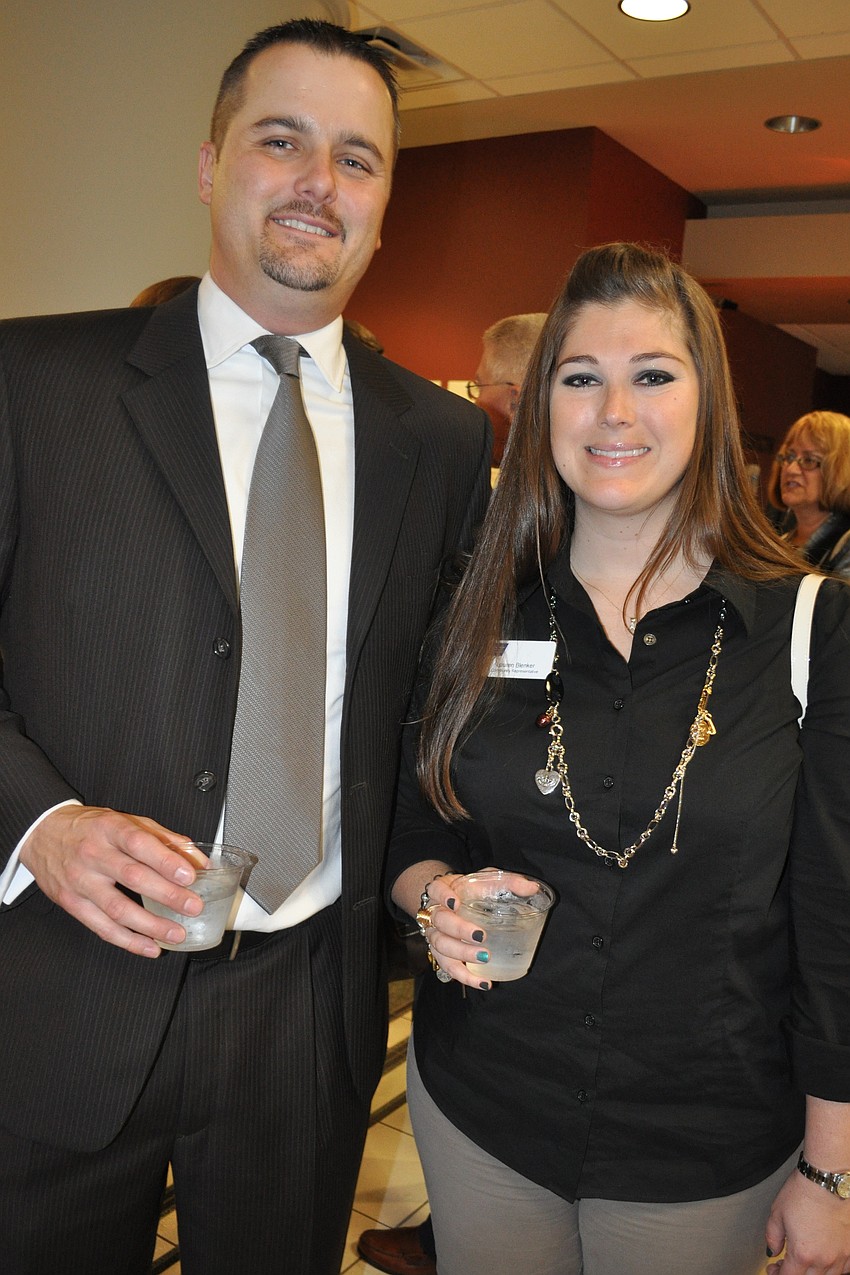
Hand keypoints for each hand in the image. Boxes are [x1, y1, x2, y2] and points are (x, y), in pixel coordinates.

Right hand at [19, 805, 208, 957]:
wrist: (43, 833)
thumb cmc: (91, 828)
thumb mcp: (126, 821)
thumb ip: (163, 838)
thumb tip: (197, 859)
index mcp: (110, 829)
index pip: (139, 844)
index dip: (165, 861)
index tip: (189, 875)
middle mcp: (94, 854)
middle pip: (132, 877)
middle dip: (167, 895)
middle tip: (192, 907)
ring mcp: (80, 881)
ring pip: (117, 909)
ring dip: (150, 925)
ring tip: (176, 933)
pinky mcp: (71, 903)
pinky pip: (101, 927)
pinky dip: (128, 941)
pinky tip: (150, 947)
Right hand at [422, 867, 540, 989]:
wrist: (453, 902)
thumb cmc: (471, 890)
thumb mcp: (488, 880)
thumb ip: (509, 881)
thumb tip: (532, 888)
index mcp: (443, 890)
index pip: (436, 889)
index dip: (443, 896)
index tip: (456, 903)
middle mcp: (435, 912)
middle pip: (440, 921)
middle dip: (459, 930)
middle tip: (481, 936)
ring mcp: (435, 934)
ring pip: (441, 946)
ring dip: (462, 953)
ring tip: (484, 958)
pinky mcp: (442, 954)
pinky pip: (449, 967)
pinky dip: (465, 976)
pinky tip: (483, 982)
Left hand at [766, 1168, 849, 1273]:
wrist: (828, 1179)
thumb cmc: (804, 1191)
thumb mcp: (777, 1213)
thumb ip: (773, 1237)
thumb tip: (773, 1250)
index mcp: (802, 1253)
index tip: (774, 1268)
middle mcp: (824, 1259)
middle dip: (794, 1274)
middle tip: (786, 1264)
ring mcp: (841, 1255)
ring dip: (814, 1272)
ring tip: (806, 1260)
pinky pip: (844, 1268)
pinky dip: (834, 1267)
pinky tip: (826, 1257)